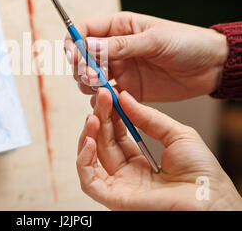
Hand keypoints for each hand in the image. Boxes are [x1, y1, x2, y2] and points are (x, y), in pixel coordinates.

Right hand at [65, 11, 227, 101]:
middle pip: (82, 56)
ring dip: (89, 85)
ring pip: (90, 77)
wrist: (211, 67)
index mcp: (119, 27)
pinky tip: (110, 102)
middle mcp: (115, 48)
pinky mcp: (128, 88)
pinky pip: (107, 95)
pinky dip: (103, 100)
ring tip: (101, 89)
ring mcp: (120, 69)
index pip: (84, 30)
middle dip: (81, 68)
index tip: (74, 57)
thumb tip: (87, 45)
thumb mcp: (154, 40)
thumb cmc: (187, 42)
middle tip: (91, 78)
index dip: (73, 43)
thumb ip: (120, 45)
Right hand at [77, 88, 241, 209]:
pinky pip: (89, 181)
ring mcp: (120, 185)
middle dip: (100, 118)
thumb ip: (148, 117)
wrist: (211, 199)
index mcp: (140, 161)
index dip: (111, 114)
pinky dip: (84, 160)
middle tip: (102, 97)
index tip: (110, 95)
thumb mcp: (176, 134)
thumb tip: (124, 97)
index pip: (116, 135)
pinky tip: (91, 141)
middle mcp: (127, 173)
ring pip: (92, 158)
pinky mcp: (115, 199)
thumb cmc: (202, 173)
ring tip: (94, 116)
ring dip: (89, 134)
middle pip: (103, 142)